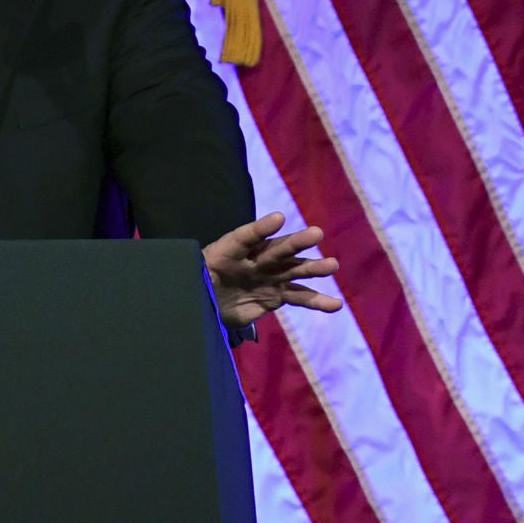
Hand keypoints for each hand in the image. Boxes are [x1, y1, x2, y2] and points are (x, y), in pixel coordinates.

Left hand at [202, 212, 341, 328]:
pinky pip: (299, 297)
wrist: (206, 301)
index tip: (278, 218)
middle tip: (316, 233)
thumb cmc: (198, 279)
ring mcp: (270, 276)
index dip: (262, 227)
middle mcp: (257, 258)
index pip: (248, 235)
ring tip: (332, 265)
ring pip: (295, 270)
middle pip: (278, 249)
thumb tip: (187, 270)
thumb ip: (199, 270)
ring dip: (313, 268)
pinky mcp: (276, 295)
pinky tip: (335, 304)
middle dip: (297, 242)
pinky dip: (317, 301)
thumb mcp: (195, 272)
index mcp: (235, 247)